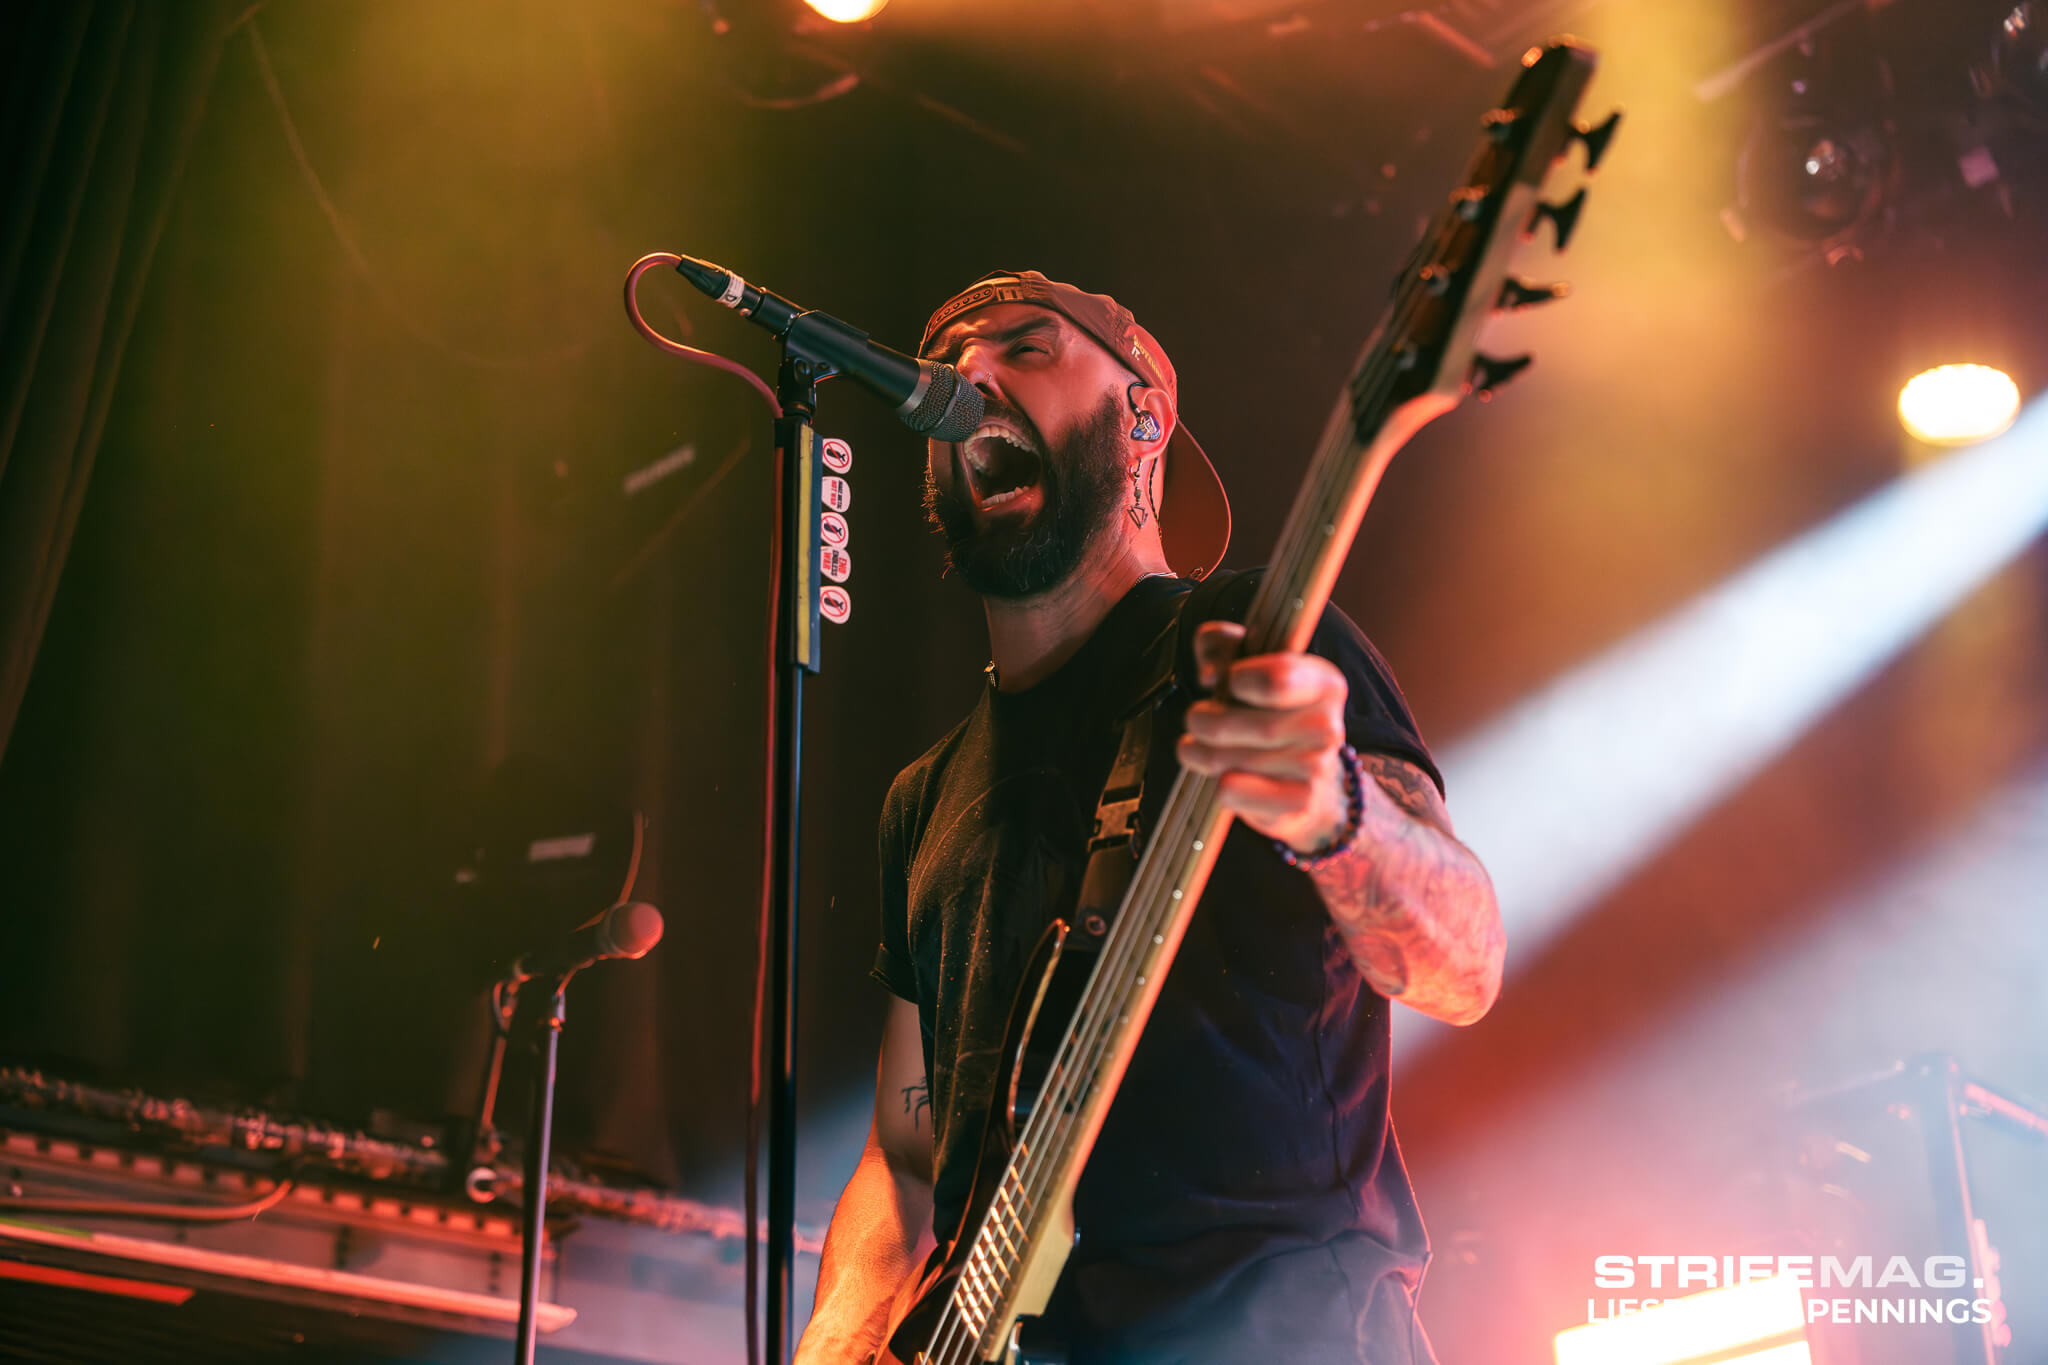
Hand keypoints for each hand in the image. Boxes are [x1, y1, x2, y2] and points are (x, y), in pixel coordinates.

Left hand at [1175, 620, 1350, 854]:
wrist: (1308, 777)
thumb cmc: (1269, 712)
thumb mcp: (1248, 664)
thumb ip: (1222, 644)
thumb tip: (1211, 672)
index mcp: (1323, 682)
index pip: (1276, 679)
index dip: (1237, 679)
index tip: (1228, 682)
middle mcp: (1327, 726)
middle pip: (1243, 722)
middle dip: (1204, 720)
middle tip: (1197, 720)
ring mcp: (1316, 768)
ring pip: (1229, 759)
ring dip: (1200, 752)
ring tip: (1198, 747)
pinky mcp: (1297, 802)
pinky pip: (1233, 792)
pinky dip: (1217, 784)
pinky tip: (1221, 776)